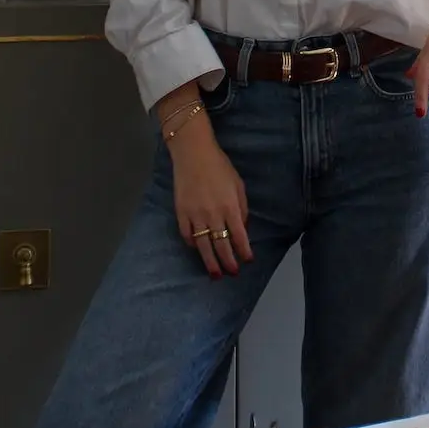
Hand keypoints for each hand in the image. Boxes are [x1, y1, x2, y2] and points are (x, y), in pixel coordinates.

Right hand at [168, 118, 253, 277]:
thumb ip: (242, 207)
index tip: (247, 261)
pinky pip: (187, 235)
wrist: (193, 154)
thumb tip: (241, 227)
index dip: (244, 251)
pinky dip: (192, 245)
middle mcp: (213, 214)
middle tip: (231, 273)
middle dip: (228, 262)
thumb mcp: (238, 184)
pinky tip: (197, 250)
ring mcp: (195, 215)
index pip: (239, 236)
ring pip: (203, 245)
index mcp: (230, 206)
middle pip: (221, 245)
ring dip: (210, 261)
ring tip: (215, 274)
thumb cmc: (219, 166)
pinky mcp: (181, 212)